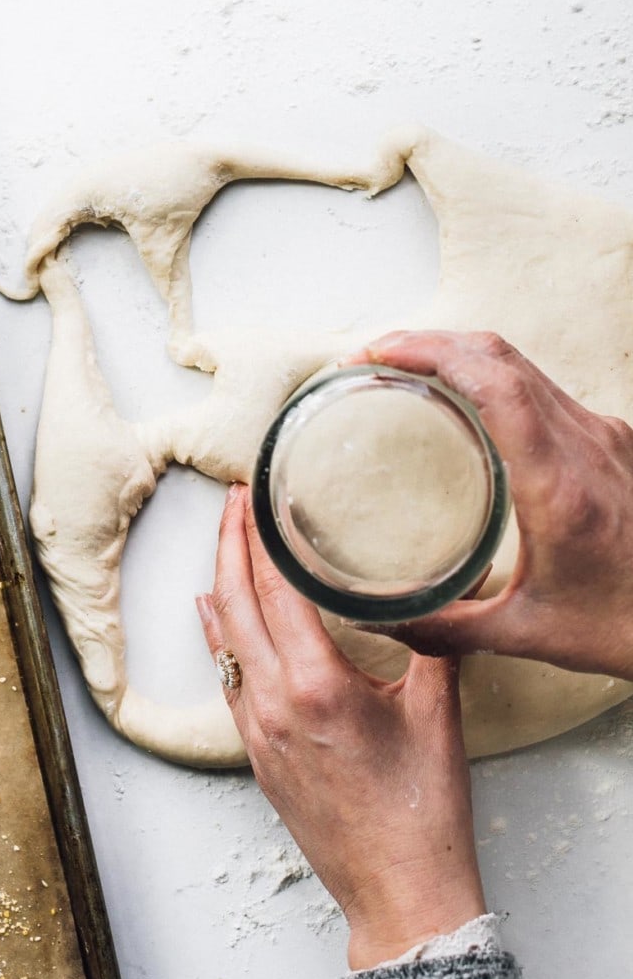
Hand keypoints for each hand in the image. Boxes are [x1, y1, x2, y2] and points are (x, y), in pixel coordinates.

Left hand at [197, 485, 485, 969]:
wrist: (397, 890)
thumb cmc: (421, 810)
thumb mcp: (435, 712)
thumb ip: (431, 642)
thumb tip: (438, 592)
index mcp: (316, 685)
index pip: (276, 589)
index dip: (264, 536)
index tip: (258, 495)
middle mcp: (273, 702)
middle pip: (235, 602)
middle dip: (230, 542)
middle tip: (233, 498)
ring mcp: (256, 728)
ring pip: (224, 637)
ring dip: (220, 581)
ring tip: (224, 539)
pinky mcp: (254, 750)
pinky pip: (225, 675)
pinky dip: (217, 634)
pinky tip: (212, 610)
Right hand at [354, 330, 632, 679]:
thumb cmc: (624, 627)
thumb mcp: (525, 635)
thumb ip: (443, 628)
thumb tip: (373, 621)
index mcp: (560, 487)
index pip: (496, 385)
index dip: (433, 354)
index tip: (378, 356)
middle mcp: (587, 445)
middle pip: (501, 358)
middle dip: (429, 342)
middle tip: (371, 356)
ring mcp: (603, 436)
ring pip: (521, 364)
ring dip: (457, 352)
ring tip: (401, 366)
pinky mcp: (609, 439)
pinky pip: (539, 386)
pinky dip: (487, 375)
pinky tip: (456, 394)